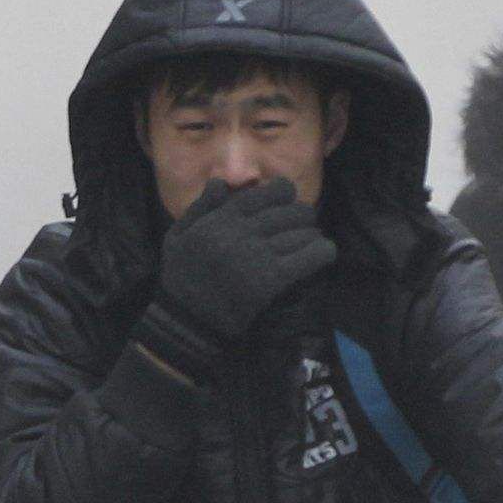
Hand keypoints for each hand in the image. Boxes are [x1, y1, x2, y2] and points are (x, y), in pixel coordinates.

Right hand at [149, 180, 337, 355]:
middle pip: (289, 212)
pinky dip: (322, 252)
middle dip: (302, 216)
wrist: (187, 320)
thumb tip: (221, 182)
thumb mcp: (177, 235)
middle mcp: (242, 232)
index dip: (283, 191)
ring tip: (311, 241)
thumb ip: (200, 207)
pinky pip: (309, 258)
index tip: (288, 197)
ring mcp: (258, 255)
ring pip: (302, 233)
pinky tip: (325, 253)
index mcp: (222, 218)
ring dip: (311, 235)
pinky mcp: (271, 280)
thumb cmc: (181, 277)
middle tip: (304, 224)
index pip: (264, 194)